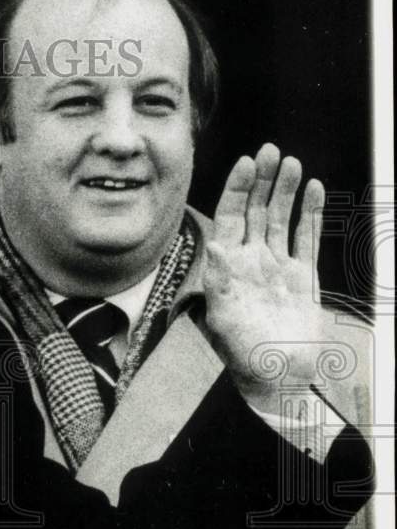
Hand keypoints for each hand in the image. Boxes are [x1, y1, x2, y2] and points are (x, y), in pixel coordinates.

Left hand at [203, 143, 324, 413]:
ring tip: (291, 162)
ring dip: (285, 191)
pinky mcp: (303, 276)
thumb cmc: (244, 354)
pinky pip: (307, 237)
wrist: (279, 378)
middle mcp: (250, 260)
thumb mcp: (224, 319)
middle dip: (262, 180)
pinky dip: (310, 213)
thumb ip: (220, 282)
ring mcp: (277, 265)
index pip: (230, 217)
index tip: (246, 162)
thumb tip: (215, 248)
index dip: (236, 189)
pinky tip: (312, 189)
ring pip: (281, 218)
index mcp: (227, 265)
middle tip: (271, 150)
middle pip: (255, 210)